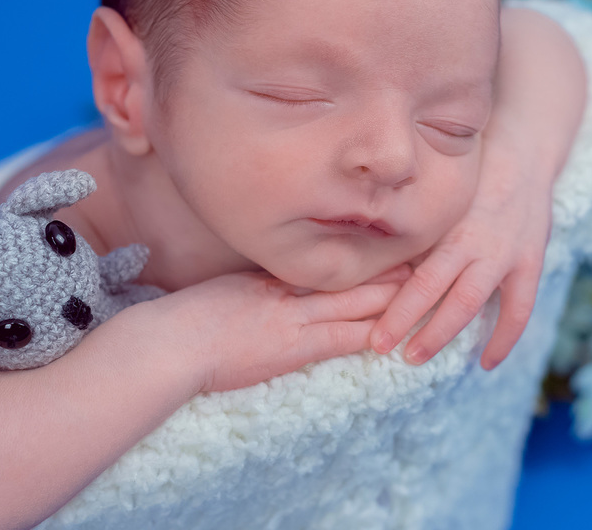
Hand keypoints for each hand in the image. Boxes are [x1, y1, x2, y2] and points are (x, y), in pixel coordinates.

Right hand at [167, 264, 410, 393]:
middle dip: (383, 267)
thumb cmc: (185, 320)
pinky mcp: (294, 347)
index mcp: (270, 276)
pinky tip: (394, 331)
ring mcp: (292, 318)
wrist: (170, 344)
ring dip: (388, 293)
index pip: (323, 260)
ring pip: (352, 301)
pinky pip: (341, 336)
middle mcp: (286, 291)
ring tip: (421, 281)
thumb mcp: (226, 293)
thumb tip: (270, 290)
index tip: (384, 243)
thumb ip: (254, 289)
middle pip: (345, 274)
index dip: (357, 254)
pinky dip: (369, 331)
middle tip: (420, 251)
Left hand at [369, 5, 584, 370]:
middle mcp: (478, 243)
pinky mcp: (530, 262)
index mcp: (452, 226)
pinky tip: (484, 362)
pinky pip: (519, 309)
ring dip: (444, 333)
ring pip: (473, 304)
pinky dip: (503, 338)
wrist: (525, 150)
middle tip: (380, 348)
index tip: (372, 330)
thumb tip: (356, 239)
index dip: (397, 307)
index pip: (421, 277)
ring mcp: (507, 254)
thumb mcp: (436, 191)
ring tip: (416, 357)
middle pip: (441, 295)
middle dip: (410, 324)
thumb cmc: (469, 171)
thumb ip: (408, 218)